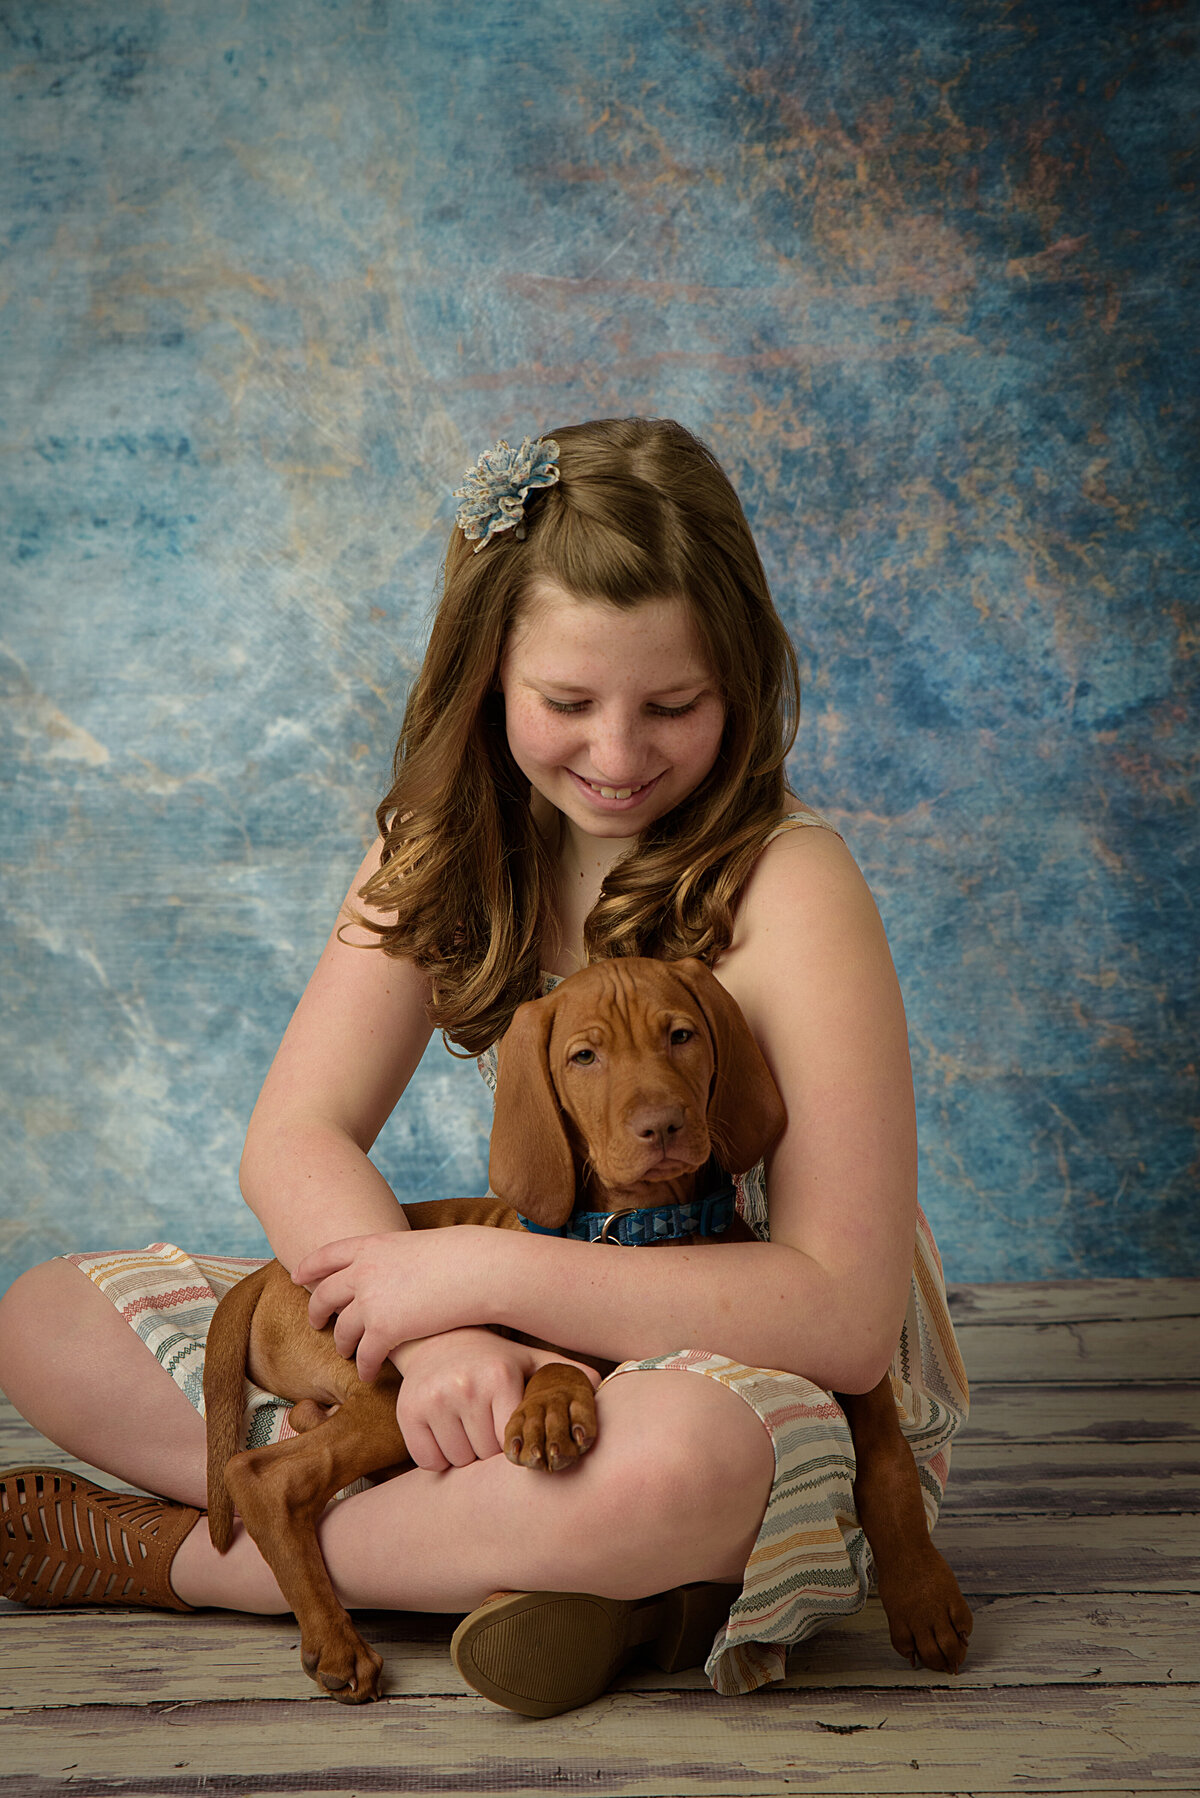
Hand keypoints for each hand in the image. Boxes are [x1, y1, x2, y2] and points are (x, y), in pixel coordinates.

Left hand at [294, 1228, 501, 1382]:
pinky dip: (363, 1366)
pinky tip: (366, 1373)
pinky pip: (364, 1355)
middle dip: (316, 1310)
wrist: (477, 1270)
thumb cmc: (461, 1257)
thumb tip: (394, 1268)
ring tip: (344, 1351)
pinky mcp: (384, 1330)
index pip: (326, 1255)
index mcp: (371, 1246)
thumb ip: (395, 1257)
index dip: (308, 1267)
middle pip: (324, 1294)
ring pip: (341, 1329)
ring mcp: (371, 1301)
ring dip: (341, 1343)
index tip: (297, 1276)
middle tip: (316, 1322)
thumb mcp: (417, 1245)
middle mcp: (363, 1271)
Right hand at [389, 1329, 600, 1472]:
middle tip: (486, 1422)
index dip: (516, 1441)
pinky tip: (444, 1429)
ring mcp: (432, 1400)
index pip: (515, 1442)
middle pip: (486, 1456)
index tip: (512, 1427)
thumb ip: (565, 1373)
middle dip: (488, 1448)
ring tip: (466, 1423)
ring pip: (458, 1462)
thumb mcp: (529, 1360)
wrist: (436, 1339)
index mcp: (500, 1377)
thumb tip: (602, 1385)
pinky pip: (428, 1462)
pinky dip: (437, 1457)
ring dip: (464, 1454)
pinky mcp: (407, 1413)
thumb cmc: (493, 1357)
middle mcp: (465, 1386)